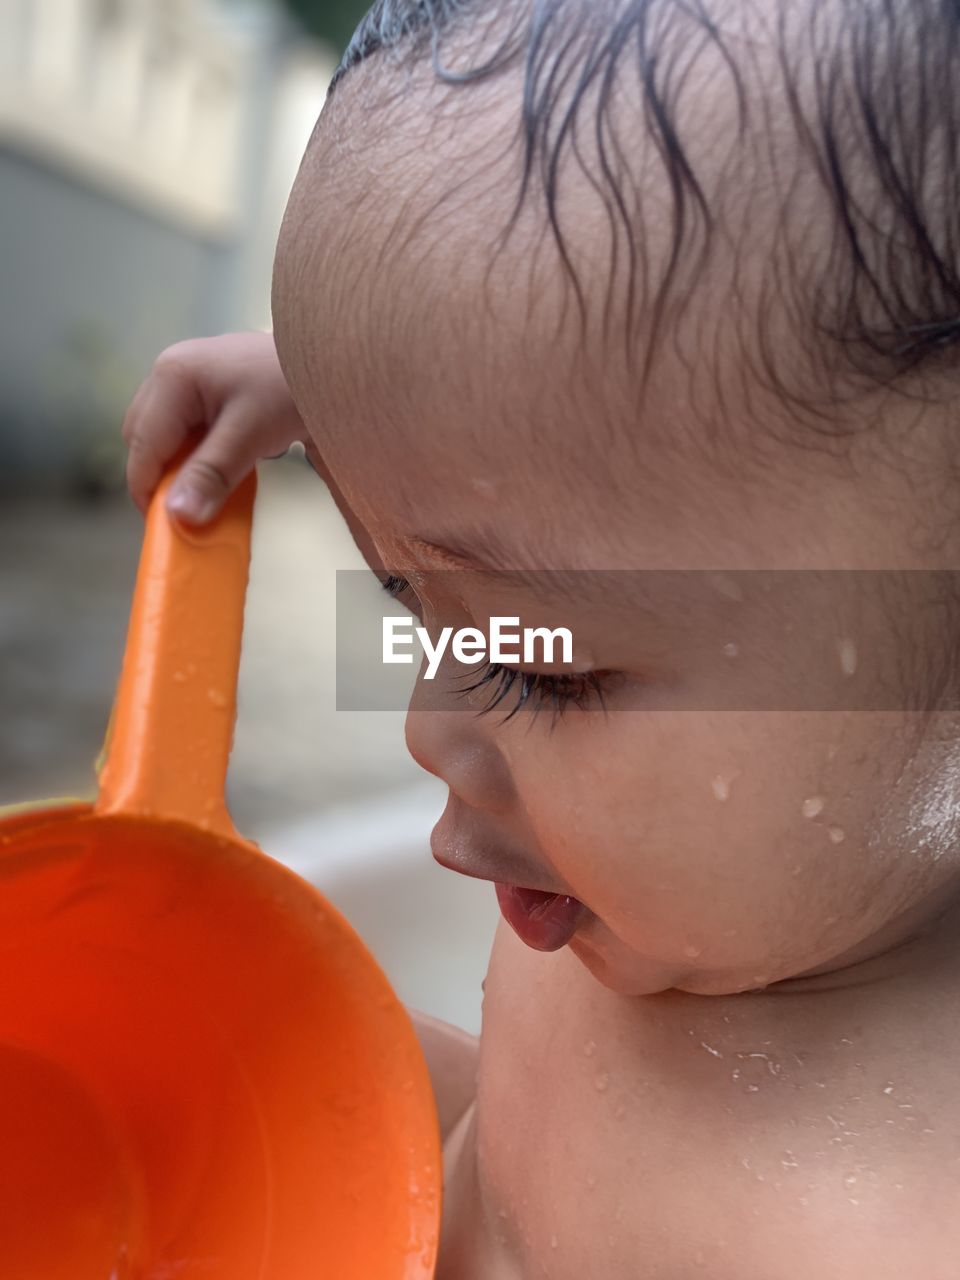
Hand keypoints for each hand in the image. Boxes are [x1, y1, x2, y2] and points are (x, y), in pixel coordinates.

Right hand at [122, 331, 307, 522]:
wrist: (332, 360)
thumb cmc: (292, 387)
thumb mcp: (250, 434)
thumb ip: (212, 474)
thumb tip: (179, 514)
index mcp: (172, 377)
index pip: (142, 443)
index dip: (147, 489)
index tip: (162, 529)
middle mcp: (171, 371)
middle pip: (144, 437)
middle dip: (160, 477)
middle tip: (184, 513)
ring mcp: (189, 376)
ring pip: (164, 434)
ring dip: (179, 466)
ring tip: (203, 494)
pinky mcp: (208, 386)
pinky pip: (187, 428)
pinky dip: (196, 454)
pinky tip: (221, 470)